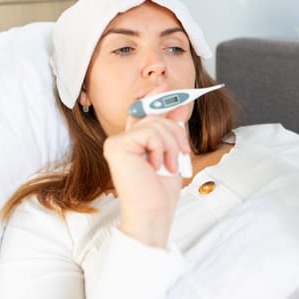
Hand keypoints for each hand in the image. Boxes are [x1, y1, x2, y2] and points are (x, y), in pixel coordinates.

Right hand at [103, 106, 190, 246]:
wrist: (153, 211)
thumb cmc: (161, 189)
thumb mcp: (172, 152)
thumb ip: (172, 129)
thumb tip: (178, 105)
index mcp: (133, 141)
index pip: (142, 112)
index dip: (155, 97)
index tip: (167, 86)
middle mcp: (121, 139)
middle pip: (154, 115)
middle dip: (175, 131)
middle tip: (182, 151)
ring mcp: (116, 141)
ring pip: (155, 123)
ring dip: (172, 144)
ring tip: (170, 165)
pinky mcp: (117, 145)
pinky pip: (149, 132)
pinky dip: (162, 148)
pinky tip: (157, 166)